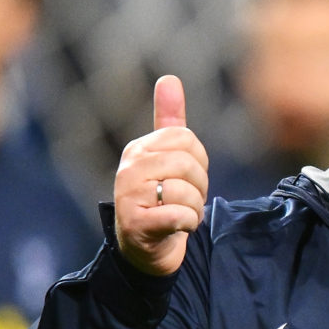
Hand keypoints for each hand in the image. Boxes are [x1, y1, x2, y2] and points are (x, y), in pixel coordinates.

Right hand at [113, 75, 209, 275]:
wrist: (145, 250)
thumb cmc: (160, 200)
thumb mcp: (166, 159)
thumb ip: (169, 121)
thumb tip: (169, 78)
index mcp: (138, 149)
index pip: (186, 139)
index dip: (199, 161)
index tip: (189, 178)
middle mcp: (129, 169)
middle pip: (188, 164)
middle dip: (199, 187)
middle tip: (188, 200)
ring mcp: (129, 197)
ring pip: (185, 192)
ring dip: (195, 209)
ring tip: (182, 215)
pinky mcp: (136, 224)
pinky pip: (179, 215)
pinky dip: (189, 224)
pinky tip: (179, 228)